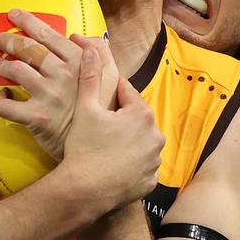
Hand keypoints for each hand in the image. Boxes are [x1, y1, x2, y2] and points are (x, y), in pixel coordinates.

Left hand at [0, 9, 116, 159]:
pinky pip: (7, 106)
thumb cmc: (101, 110)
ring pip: (15, 70)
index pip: (47, 34)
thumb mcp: (111, 77)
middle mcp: (63, 75)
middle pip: (27, 48)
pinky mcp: (37, 118)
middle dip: (5, 39)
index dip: (27, 21)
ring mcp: (49, 96)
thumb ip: (100, 52)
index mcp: (78, 62)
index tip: (13, 15)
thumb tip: (78, 36)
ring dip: (1, 65)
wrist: (99, 146)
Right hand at [63, 48, 163, 208]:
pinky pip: (143, 167)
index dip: (111, 95)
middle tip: (100, 125)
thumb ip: (91, 77)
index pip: (127, 94)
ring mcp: (155, 161)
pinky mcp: (151, 181)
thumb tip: (92, 49)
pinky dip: (132, 165)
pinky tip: (115, 166)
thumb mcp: (86, 108)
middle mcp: (155, 135)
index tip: (99, 100)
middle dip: (121, 119)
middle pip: (136, 119)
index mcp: (142, 114)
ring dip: (129, 142)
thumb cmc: (85, 146)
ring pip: (141, 143)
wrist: (84, 190)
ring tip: (107, 146)